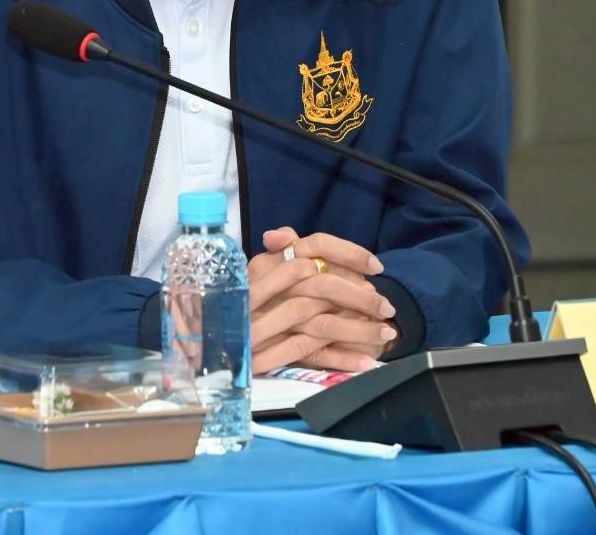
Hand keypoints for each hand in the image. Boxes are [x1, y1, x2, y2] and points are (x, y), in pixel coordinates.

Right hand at [248, 226, 397, 372]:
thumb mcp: (253, 273)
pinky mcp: (268, 355)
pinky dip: (342, 358)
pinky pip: (313, 355)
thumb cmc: (236, 304)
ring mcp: (267, 324)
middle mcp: (266, 290)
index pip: (314, 247)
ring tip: (386, 334)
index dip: (349, 253)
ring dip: (360, 329)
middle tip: (387, 306)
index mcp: (265, 264)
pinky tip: (365, 361)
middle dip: (361, 297)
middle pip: (324, 286)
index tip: (377, 265)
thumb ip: (276, 252)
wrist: (209, 344)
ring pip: (325, 323)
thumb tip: (284, 235)